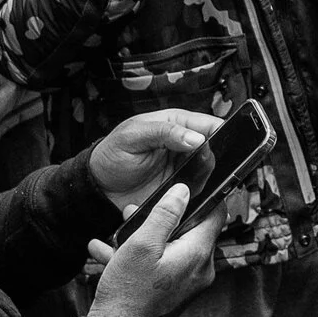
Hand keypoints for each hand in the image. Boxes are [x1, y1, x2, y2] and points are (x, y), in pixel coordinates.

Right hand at [85, 181, 223, 316]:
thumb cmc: (128, 292)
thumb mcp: (142, 244)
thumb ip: (165, 214)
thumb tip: (183, 191)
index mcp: (198, 254)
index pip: (216, 214)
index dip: (204, 196)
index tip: (188, 186)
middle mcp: (200, 270)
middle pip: (189, 231)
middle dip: (162, 219)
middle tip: (136, 212)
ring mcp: (188, 284)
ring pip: (171, 249)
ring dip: (145, 238)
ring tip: (118, 234)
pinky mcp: (173, 294)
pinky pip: (162, 267)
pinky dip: (141, 259)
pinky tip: (110, 254)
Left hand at [86, 109, 218, 212]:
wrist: (99, 189)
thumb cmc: (111, 156)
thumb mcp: (133, 137)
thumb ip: (164, 133)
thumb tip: (196, 138)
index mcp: (175, 123)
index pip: (207, 123)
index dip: (217, 132)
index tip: (217, 145)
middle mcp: (183, 144)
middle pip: (214, 148)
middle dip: (212, 157)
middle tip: (198, 165)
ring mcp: (182, 167)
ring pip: (209, 170)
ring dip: (204, 176)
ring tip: (184, 180)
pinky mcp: (179, 188)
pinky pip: (198, 189)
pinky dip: (196, 192)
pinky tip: (184, 193)